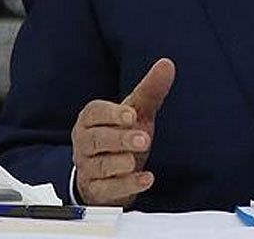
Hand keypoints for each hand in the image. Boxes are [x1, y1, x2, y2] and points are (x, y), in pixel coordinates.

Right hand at [72, 58, 175, 206]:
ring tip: (135, 161)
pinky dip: (126, 186)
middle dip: (119, 138)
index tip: (131, 115)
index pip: (95, 112)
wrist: (110, 174)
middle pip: (97, 139)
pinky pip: (107, 190)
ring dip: (119, 163)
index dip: (112, 113)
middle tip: (144, 138)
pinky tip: (146, 179)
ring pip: (99, 166)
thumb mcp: (137, 113)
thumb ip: (150, 90)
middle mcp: (85, 143)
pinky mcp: (96, 190)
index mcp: (91, 119)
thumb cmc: (121, 136)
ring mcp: (88, 168)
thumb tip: (167, 64)